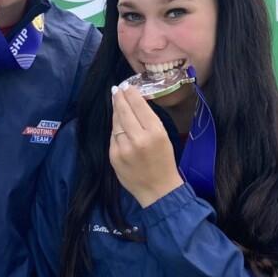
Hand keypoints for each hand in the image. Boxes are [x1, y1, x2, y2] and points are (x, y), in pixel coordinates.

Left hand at [109, 84, 182, 207]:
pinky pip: (113, 137)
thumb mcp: (164, 137)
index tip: (127, 86)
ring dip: (116, 111)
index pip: (139, 106)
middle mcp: (138, 139)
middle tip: (117, 89)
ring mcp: (123, 149)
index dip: (131, 94)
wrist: (158, 190)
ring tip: (116, 101)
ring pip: (116, 123)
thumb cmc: (164, 162)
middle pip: (124, 112)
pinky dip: (115, 128)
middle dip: (119, 98)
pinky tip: (118, 123)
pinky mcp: (114, 157)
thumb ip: (149, 121)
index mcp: (155, 133)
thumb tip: (135, 102)